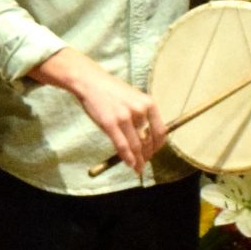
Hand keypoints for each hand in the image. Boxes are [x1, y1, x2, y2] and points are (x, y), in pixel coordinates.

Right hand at [36, 47, 165, 173]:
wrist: (90, 81)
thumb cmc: (111, 91)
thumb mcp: (133, 98)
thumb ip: (142, 115)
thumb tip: (146, 138)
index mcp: (148, 103)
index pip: (160, 131)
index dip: (157, 146)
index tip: (153, 153)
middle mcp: (139, 110)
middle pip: (149, 141)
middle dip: (147, 155)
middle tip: (143, 163)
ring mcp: (124, 117)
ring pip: (136, 146)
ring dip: (138, 160)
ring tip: (137, 168)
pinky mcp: (110, 123)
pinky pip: (122, 146)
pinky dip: (127, 157)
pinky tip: (129, 163)